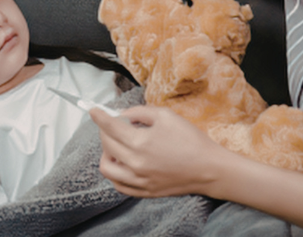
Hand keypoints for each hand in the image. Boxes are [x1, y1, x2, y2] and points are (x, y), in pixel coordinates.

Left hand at [90, 105, 228, 197]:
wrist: (209, 168)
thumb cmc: (190, 139)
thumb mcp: (166, 115)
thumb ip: (139, 112)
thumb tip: (122, 114)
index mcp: (140, 142)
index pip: (109, 127)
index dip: (98, 116)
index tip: (93, 110)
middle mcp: (135, 163)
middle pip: (106, 144)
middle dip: (105, 130)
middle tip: (115, 124)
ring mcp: (138, 180)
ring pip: (106, 167)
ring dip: (106, 152)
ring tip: (117, 145)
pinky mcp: (144, 191)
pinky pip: (118, 184)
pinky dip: (115, 171)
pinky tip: (122, 162)